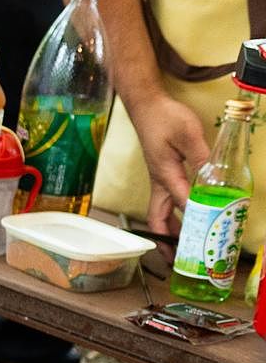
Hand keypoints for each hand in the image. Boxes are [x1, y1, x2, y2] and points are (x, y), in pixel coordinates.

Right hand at [125, 91, 209, 236]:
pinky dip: (174, 214)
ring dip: (170, 230)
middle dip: (168, 240)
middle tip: (179, 257)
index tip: (204, 235)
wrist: (147, 106)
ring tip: (183, 245)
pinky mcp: (162, 173)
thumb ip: (202, 157)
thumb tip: (215, 178)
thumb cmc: (164, 118)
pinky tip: (187, 215)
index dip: (193, 220)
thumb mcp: (188, 135)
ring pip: (161, 212)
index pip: (180, 203)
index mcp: (164, 175)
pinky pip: (167, 201)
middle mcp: (159, 182)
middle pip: (159, 219)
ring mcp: (158, 178)